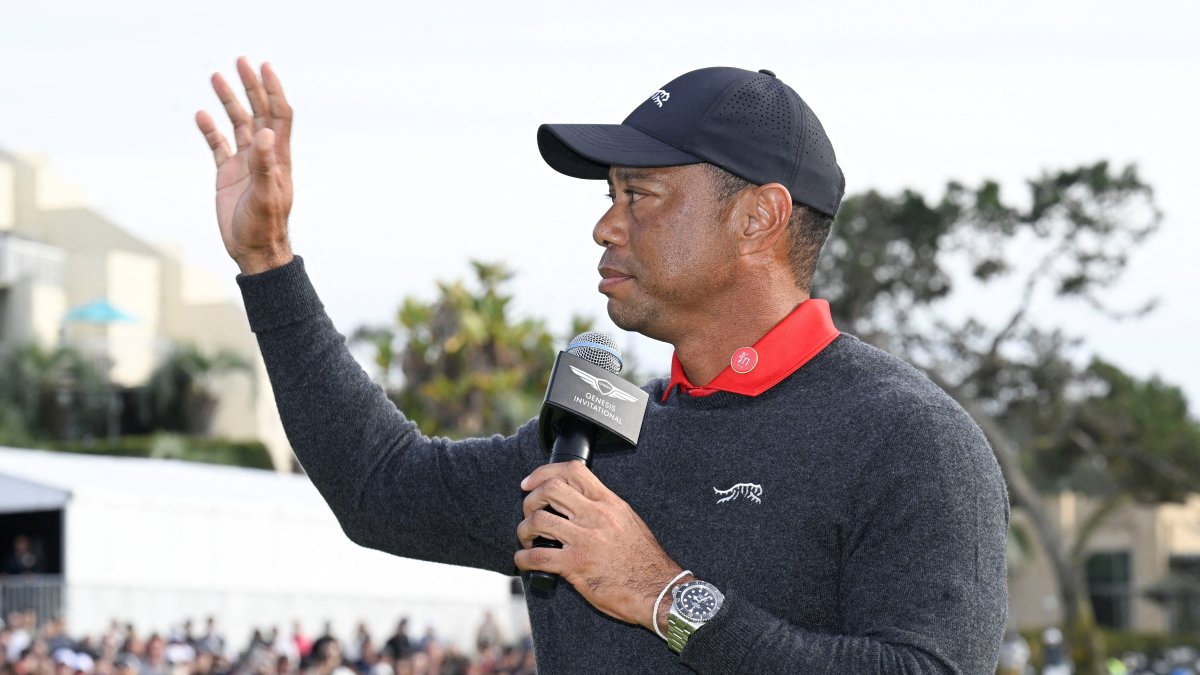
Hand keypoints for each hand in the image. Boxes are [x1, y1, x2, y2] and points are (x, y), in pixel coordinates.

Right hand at [195, 57, 293, 274]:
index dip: (273, 90)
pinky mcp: (228, 175)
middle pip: (259, 112)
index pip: (279, 115)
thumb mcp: (266, 196)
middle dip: (251, 86)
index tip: (264, 67)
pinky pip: (218, 146)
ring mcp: (245, 164)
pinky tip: (201, 114)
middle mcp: (263, 156)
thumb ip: (266, 165)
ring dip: (229, 101)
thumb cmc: (265, 226)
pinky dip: (210, 129)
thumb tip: (268, 134)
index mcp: (278, 157)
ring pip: (237, 125)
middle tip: (241, 61)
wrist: (254, 252)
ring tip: (216, 76)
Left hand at [515, 462, 684, 632]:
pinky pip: (537, 556)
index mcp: (608, 503)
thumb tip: (580, 503)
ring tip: (527, 538)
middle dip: (530, 499)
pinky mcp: (575, 565)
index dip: (544, 472)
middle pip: (550, 490)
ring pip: (538, 520)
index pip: (573, 471)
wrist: (656, 589)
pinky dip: (523, 558)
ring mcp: (584, 540)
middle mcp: (595, 516)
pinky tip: (525, 560)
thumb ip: (605, 508)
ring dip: (524, 529)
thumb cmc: (644, 560)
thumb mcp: (628, 520)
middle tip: (529, 512)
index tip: (531, 482)